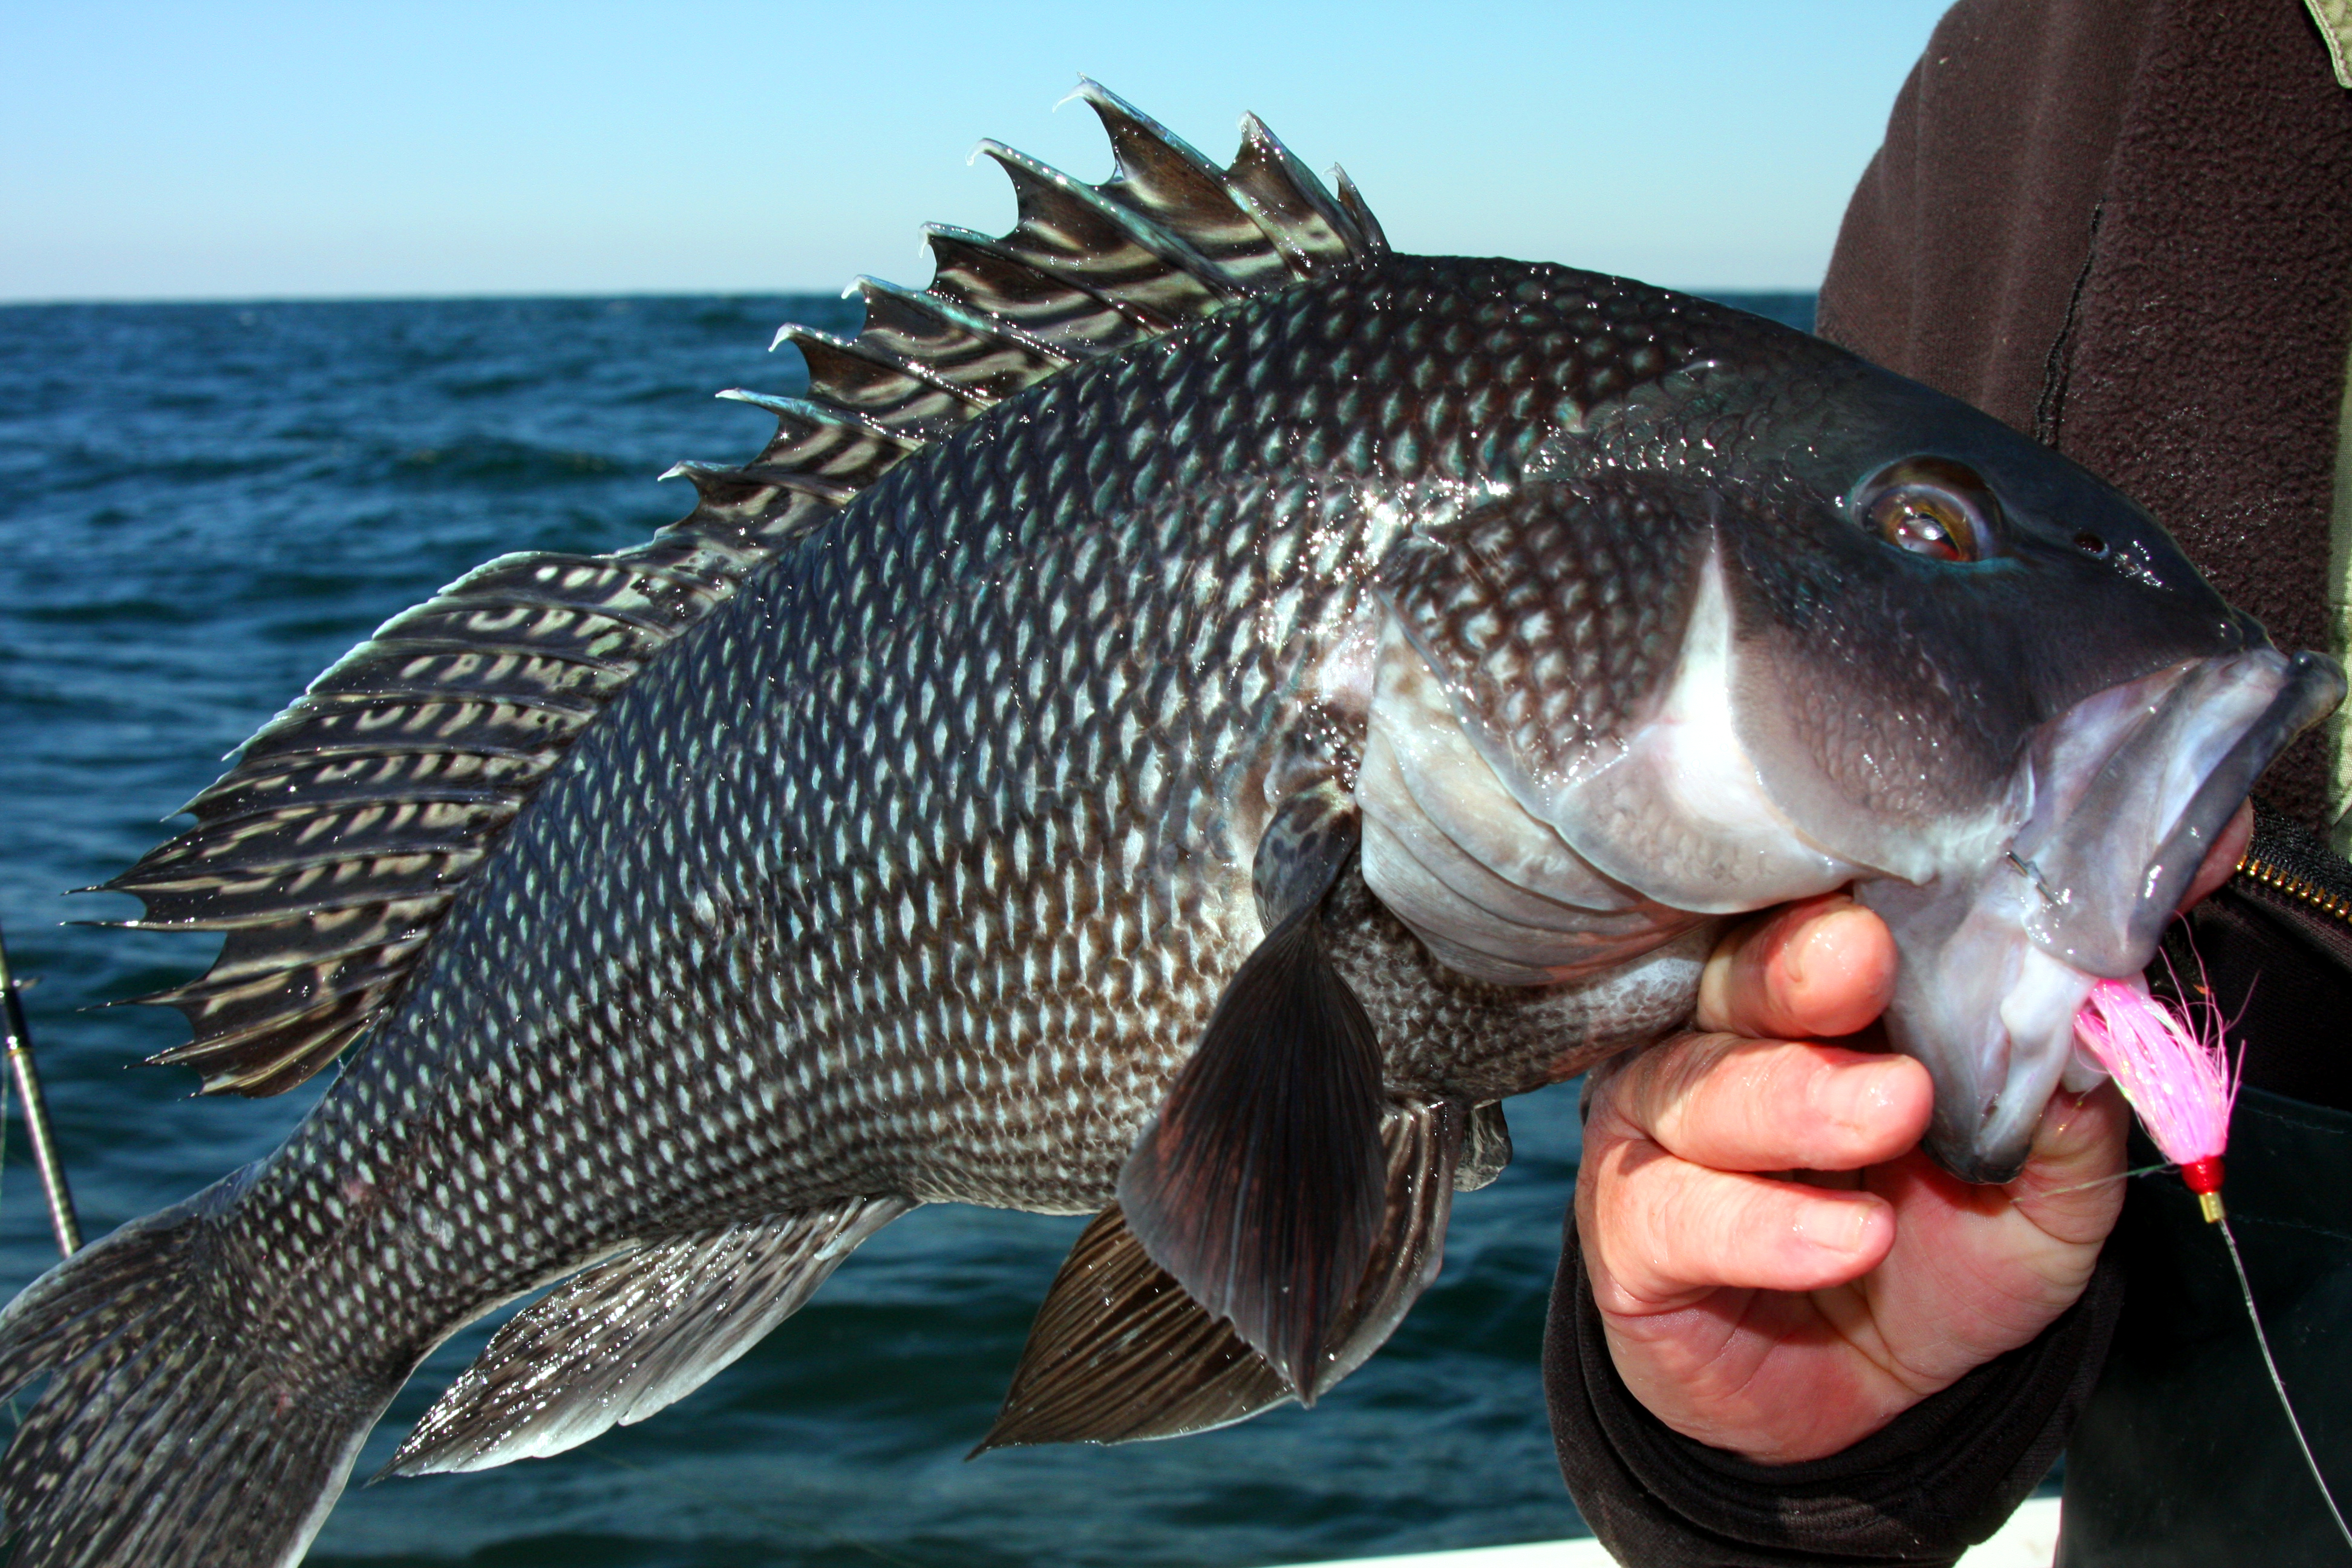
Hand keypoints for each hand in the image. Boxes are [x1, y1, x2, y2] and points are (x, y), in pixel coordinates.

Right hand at [1573, 802, 2247, 1463]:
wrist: (1870, 1395)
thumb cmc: (1946, 1251)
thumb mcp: (2046, 1193)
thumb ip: (2064, 1114)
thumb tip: (2099, 1024)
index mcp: (1813, 1005)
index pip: (1811, 924)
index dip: (1846, 910)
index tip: (1899, 911)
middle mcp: (1716, 1045)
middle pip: (1733, 982)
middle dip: (1796, 971)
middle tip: (1862, 963)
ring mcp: (1660, 1136)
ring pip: (1695, 1091)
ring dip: (1795, 1099)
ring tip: (1892, 1114)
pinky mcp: (1630, 1236)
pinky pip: (1673, 1216)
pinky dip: (1763, 1227)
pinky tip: (1850, 1239)